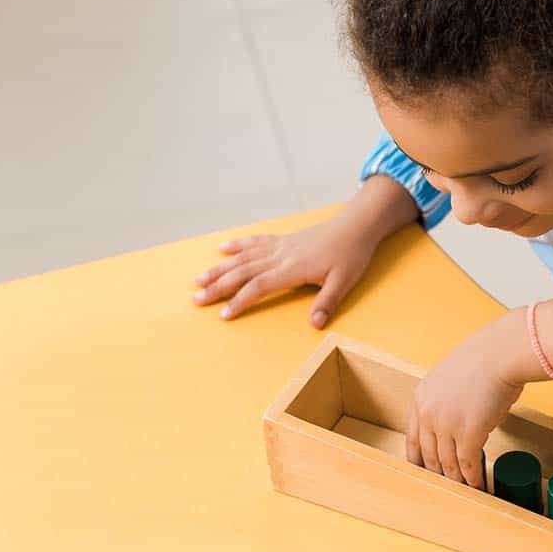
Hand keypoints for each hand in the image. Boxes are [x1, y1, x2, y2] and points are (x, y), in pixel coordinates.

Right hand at [193, 219, 374, 327]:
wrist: (355, 227)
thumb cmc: (351, 255)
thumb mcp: (344, 282)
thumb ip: (327, 302)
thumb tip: (315, 324)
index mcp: (293, 269)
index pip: (259, 286)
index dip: (239, 300)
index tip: (223, 314)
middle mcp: (280, 256)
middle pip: (243, 272)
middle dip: (218, 286)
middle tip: (197, 299)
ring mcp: (280, 246)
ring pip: (243, 257)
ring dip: (220, 268)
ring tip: (199, 279)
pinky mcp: (283, 240)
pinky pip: (255, 241)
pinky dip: (237, 245)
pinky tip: (222, 249)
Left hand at [407, 319, 525, 486]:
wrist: (500, 355)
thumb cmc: (485, 359)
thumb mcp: (452, 376)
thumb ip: (448, 399)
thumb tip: (464, 419)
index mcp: (421, 398)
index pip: (412, 438)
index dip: (418, 458)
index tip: (424, 470)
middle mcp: (428, 414)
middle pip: (428, 454)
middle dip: (437, 472)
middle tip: (446, 484)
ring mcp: (446, 425)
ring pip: (447, 463)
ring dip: (456, 479)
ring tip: (463, 489)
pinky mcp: (468, 434)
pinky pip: (467, 464)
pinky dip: (472, 478)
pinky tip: (478, 485)